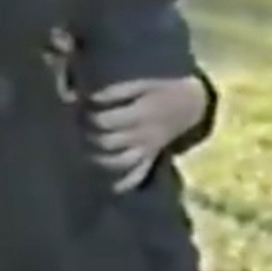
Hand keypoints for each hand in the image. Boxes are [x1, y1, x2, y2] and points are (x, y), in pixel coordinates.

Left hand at [87, 76, 210, 191]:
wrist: (192, 104)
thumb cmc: (163, 91)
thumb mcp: (143, 84)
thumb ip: (117, 92)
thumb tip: (90, 99)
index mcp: (141, 113)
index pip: (106, 121)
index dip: (88, 117)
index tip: (79, 110)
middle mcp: (143, 135)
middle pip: (108, 143)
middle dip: (89, 137)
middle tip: (79, 129)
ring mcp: (148, 150)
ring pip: (120, 162)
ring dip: (100, 160)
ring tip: (87, 152)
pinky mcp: (152, 158)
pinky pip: (139, 175)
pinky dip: (124, 183)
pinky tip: (110, 186)